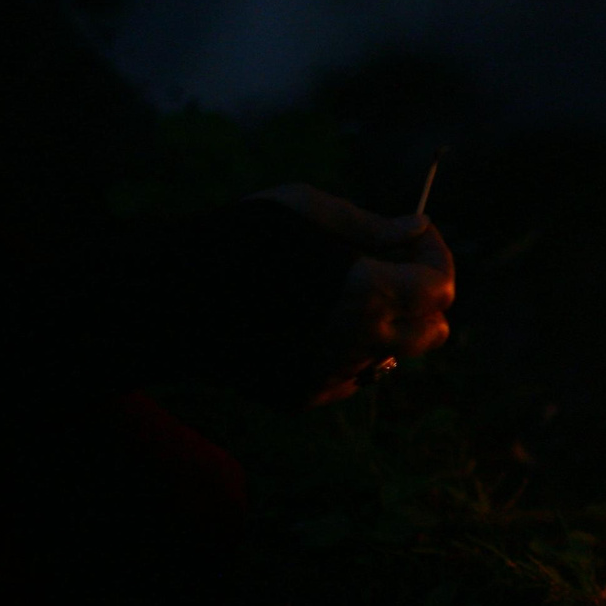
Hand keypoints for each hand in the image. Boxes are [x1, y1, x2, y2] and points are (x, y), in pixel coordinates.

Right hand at [250, 185, 455, 406]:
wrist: (165, 296)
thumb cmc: (237, 238)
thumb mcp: (304, 210)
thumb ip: (370, 224)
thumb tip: (415, 228)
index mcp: (370, 293)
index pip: (441, 287)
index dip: (437, 256)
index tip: (417, 236)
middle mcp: (360, 344)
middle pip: (431, 333)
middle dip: (424, 298)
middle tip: (395, 266)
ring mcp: (331, 376)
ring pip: (390, 356)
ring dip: (383, 325)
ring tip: (342, 290)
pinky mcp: (302, 395)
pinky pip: (347, 376)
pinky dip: (344, 349)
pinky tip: (307, 320)